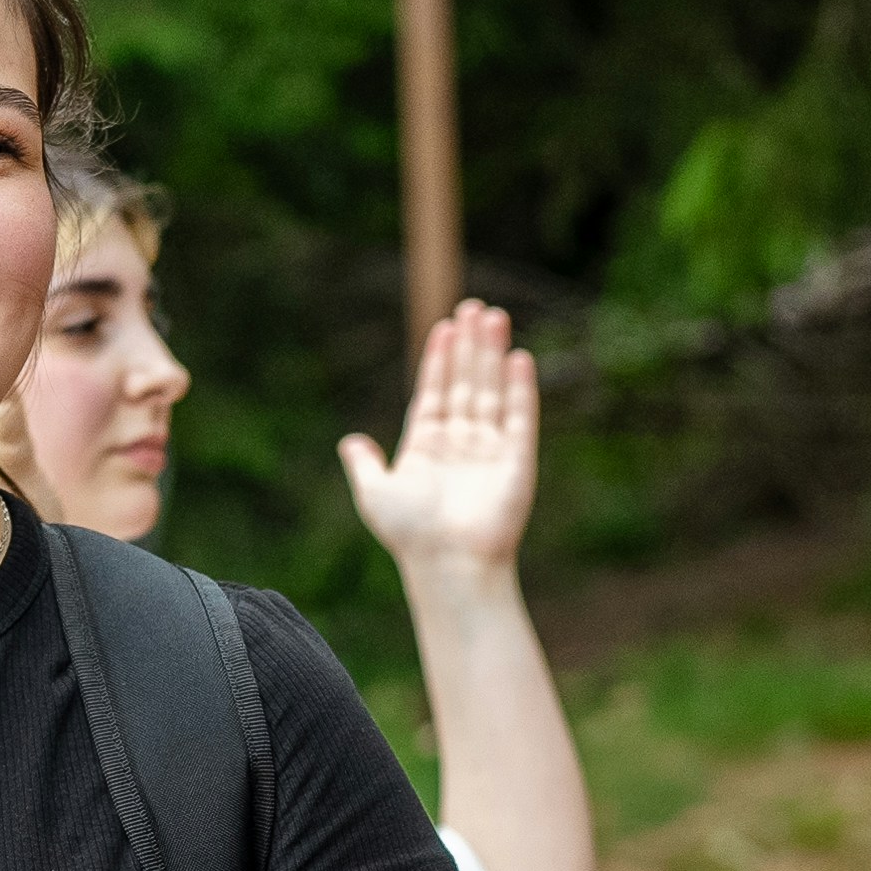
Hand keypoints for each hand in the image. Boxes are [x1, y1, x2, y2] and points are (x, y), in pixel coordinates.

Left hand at [339, 301, 538, 583]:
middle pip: (466, 383)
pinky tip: (517, 358)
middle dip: (469, 347)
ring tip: (493, 317)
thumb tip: (349, 443)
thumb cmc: (410, 533)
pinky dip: (520, 388)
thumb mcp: (375, 493)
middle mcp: (460, 445)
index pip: (435, 393)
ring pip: (491, 391)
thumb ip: (364, 465)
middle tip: (474, 308)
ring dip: (492, 355)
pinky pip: (520, 417)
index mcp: (427, 448)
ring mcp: (490, 451)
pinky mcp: (517, 460)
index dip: (439, 360)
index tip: (444, 326)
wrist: (448, 562)